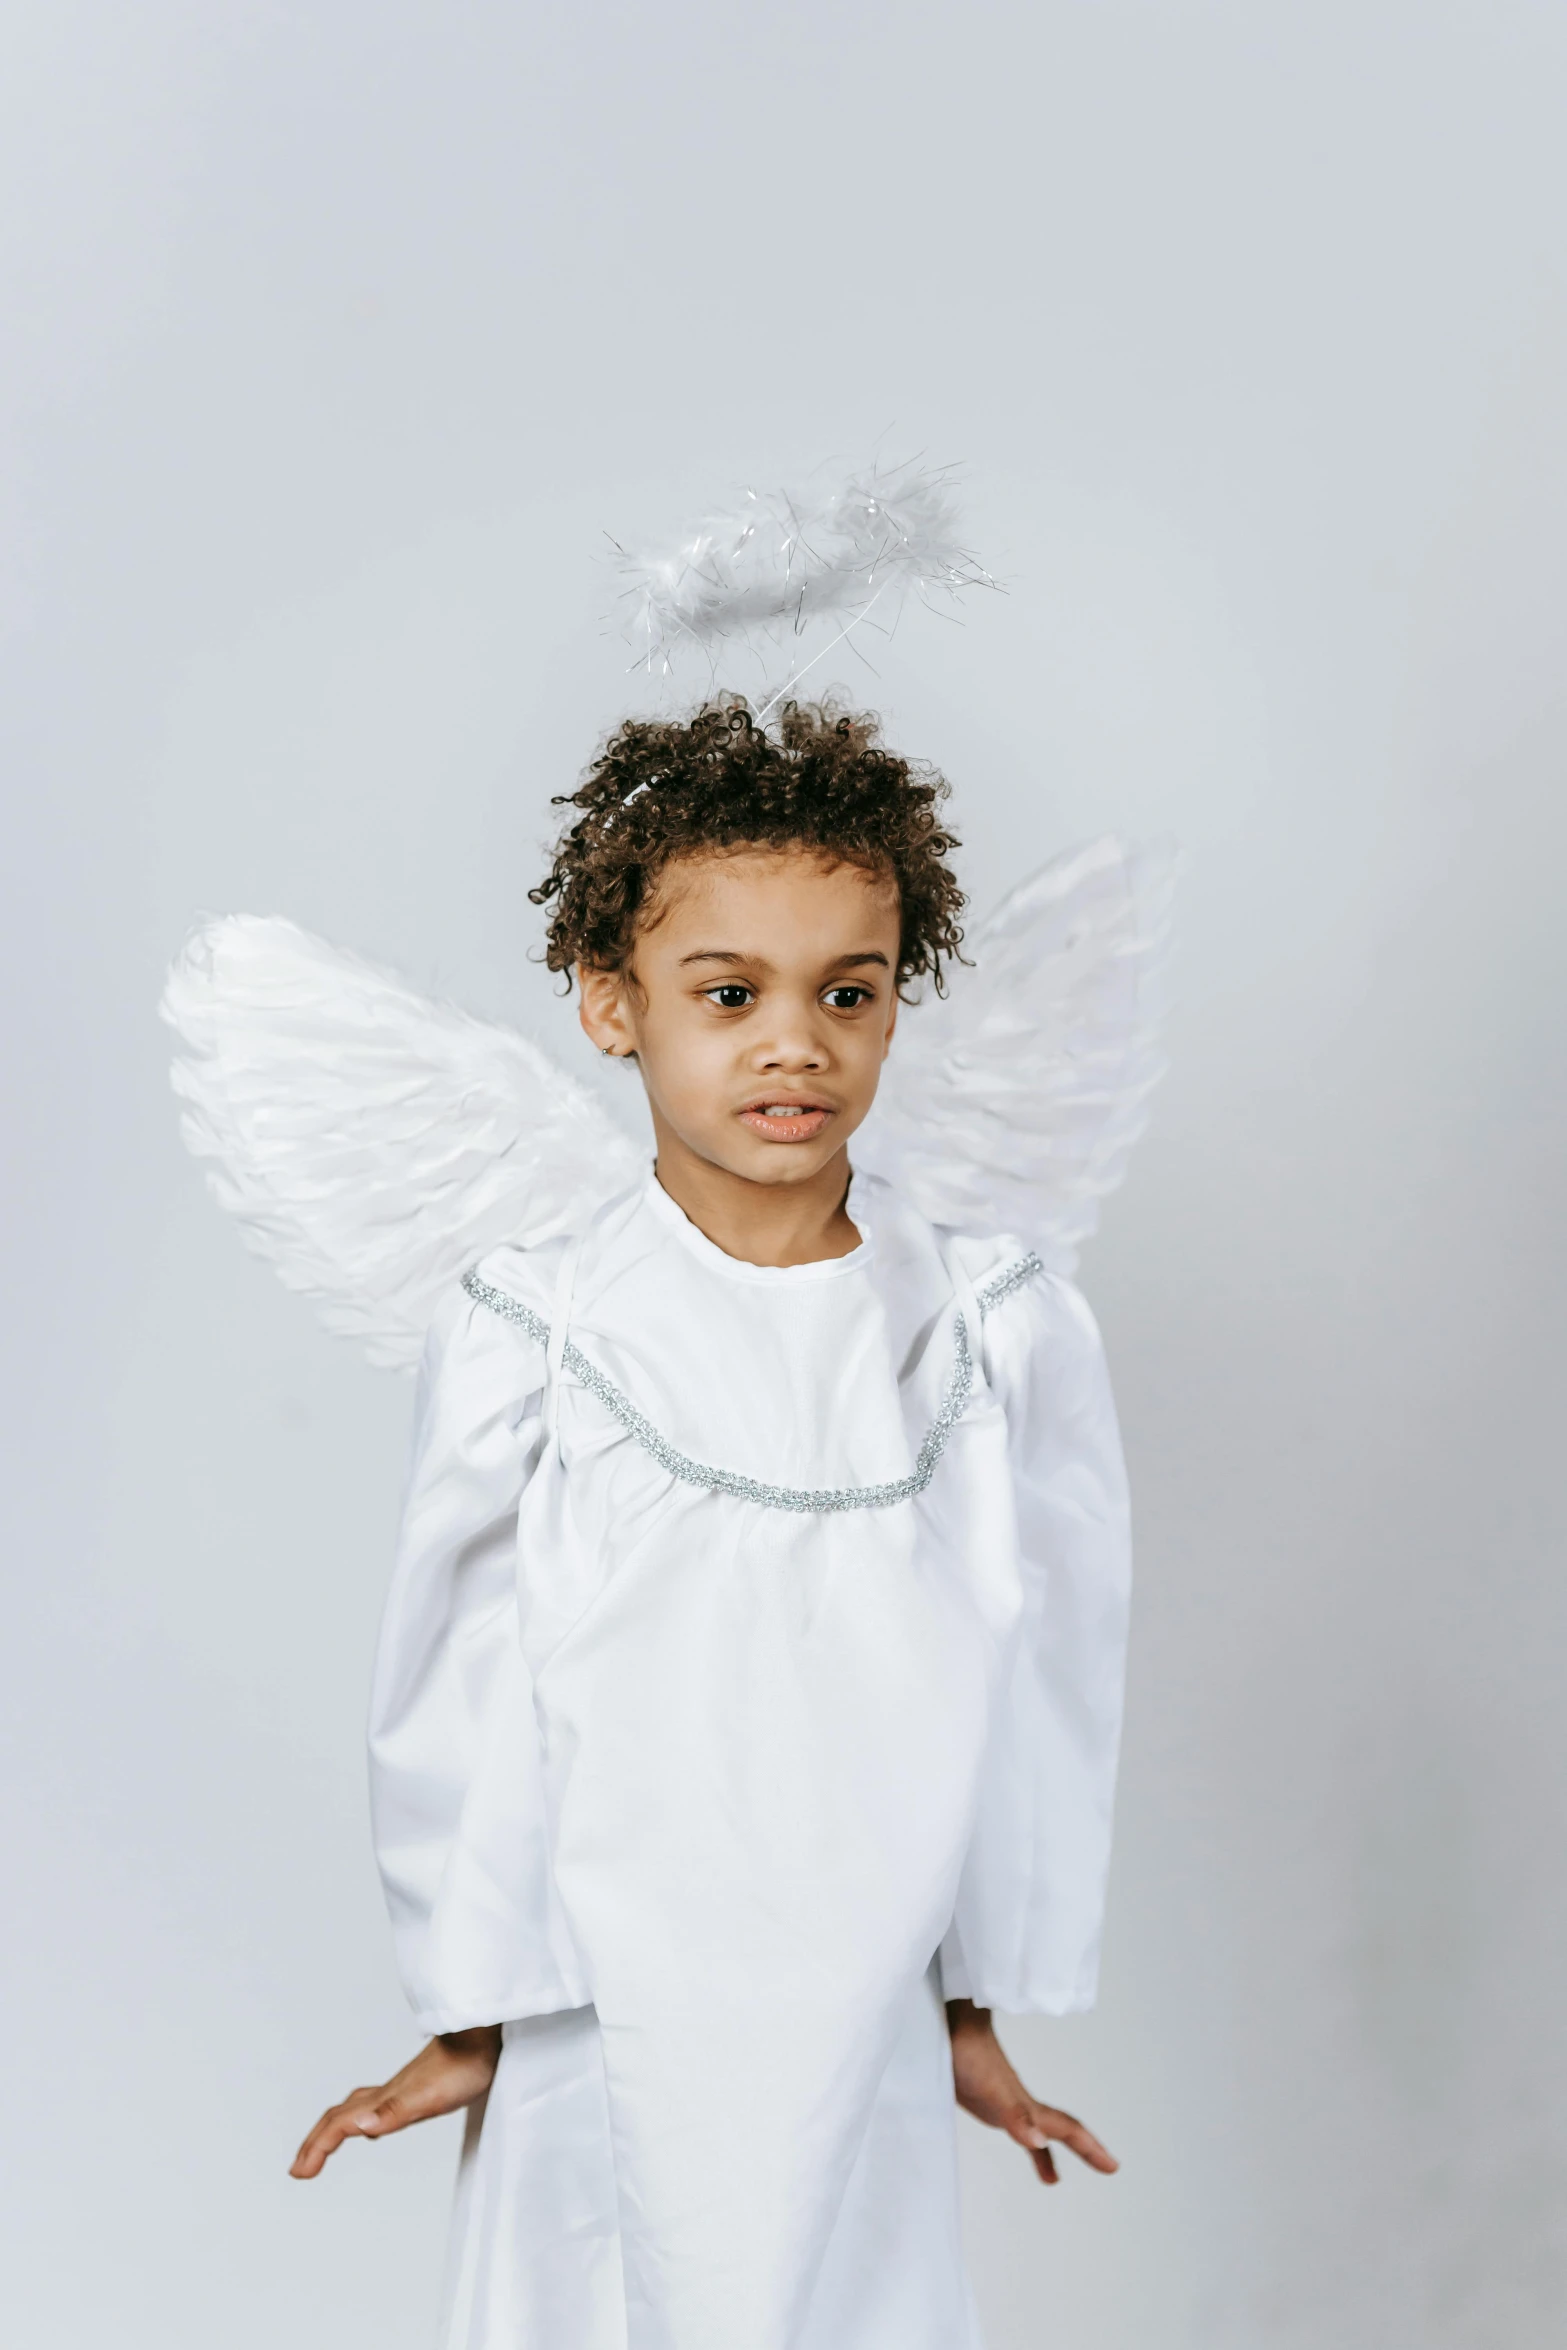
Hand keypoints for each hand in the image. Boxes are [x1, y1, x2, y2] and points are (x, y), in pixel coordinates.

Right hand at [289, 2025, 501, 2178]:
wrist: (482, 2034)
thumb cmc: (462, 2066)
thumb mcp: (429, 2097)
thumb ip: (393, 2112)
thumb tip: (359, 2129)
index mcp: (384, 2100)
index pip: (340, 2125)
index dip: (317, 2149)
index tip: (299, 2174)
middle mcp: (386, 2094)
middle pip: (338, 2117)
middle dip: (314, 2142)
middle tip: (298, 2168)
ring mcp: (398, 2090)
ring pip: (353, 2110)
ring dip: (331, 2130)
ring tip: (320, 2147)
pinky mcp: (414, 2089)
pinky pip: (373, 2107)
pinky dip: (358, 2121)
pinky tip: (369, 2125)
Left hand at [946, 2000, 1117, 2185]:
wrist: (950, 2026)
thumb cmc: (970, 2056)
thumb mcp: (992, 2093)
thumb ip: (1016, 2117)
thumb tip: (1040, 2142)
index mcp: (1029, 2106)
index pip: (1068, 2129)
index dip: (1091, 2148)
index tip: (1114, 2167)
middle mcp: (1022, 2104)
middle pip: (1061, 2129)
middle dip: (1085, 2149)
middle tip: (1109, 2166)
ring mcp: (1005, 2101)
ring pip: (1037, 2129)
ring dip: (1047, 2153)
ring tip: (1052, 2179)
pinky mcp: (985, 2099)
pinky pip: (1011, 2123)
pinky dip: (1018, 2136)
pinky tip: (1013, 2140)